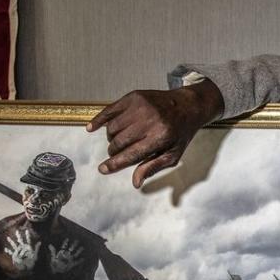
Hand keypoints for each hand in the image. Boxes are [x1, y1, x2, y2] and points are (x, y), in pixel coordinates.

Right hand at [4, 229, 39, 271]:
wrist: (27, 268)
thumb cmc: (32, 261)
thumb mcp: (35, 255)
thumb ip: (36, 248)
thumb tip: (40, 242)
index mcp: (28, 248)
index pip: (28, 240)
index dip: (27, 235)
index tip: (27, 230)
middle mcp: (23, 248)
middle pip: (20, 241)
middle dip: (19, 236)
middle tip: (17, 231)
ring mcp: (18, 252)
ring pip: (14, 245)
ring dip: (11, 242)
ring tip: (8, 237)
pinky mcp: (15, 256)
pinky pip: (11, 253)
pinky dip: (8, 251)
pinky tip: (5, 249)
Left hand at [48, 238, 84, 273]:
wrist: (55, 271)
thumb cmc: (53, 264)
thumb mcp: (53, 257)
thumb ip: (53, 251)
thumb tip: (50, 245)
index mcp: (61, 253)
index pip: (64, 246)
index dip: (65, 242)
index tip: (67, 238)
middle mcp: (66, 255)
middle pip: (71, 249)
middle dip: (74, 245)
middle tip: (77, 240)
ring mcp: (69, 259)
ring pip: (75, 254)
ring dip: (78, 251)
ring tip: (82, 247)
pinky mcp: (71, 264)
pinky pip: (76, 262)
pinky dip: (79, 261)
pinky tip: (83, 259)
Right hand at [88, 80, 224, 187]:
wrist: (187, 105)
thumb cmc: (180, 133)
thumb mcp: (173, 155)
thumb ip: (153, 168)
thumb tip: (135, 182)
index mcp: (160, 137)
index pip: (131, 155)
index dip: (115, 164)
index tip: (103, 169)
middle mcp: (149, 121)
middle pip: (119, 142)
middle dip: (114, 152)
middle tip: (116, 153)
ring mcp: (140, 107)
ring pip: (112, 128)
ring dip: (111, 138)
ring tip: (119, 140)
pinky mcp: (134, 97)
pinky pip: (109, 110)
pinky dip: (99, 120)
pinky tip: (92, 128)